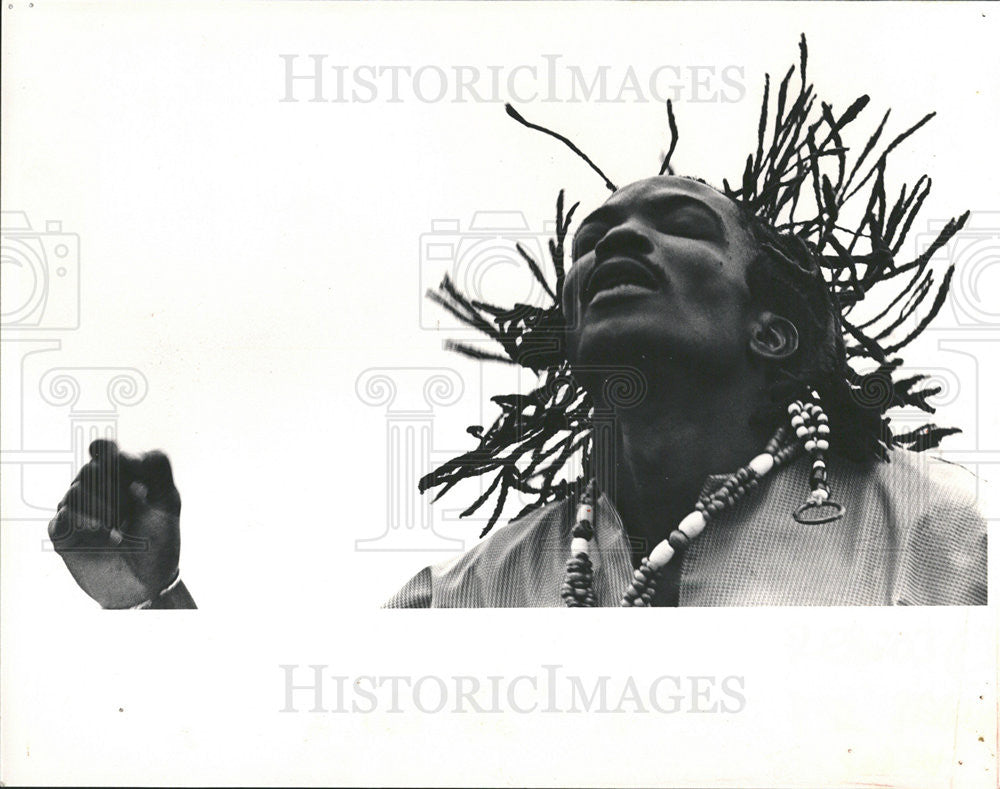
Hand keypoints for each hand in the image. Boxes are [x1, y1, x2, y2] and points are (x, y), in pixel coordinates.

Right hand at [48, 439, 188, 608]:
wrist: (146, 582)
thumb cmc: (159, 540)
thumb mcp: (168, 502)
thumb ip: (157, 468)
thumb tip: (126, 453)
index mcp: (117, 478)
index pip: (103, 450)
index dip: (109, 453)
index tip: (125, 466)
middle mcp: (92, 491)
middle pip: (91, 470)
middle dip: (116, 490)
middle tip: (131, 513)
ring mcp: (76, 512)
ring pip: (75, 491)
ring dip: (104, 510)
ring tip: (122, 530)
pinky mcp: (63, 536)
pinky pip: (62, 518)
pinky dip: (86, 525)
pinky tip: (108, 536)